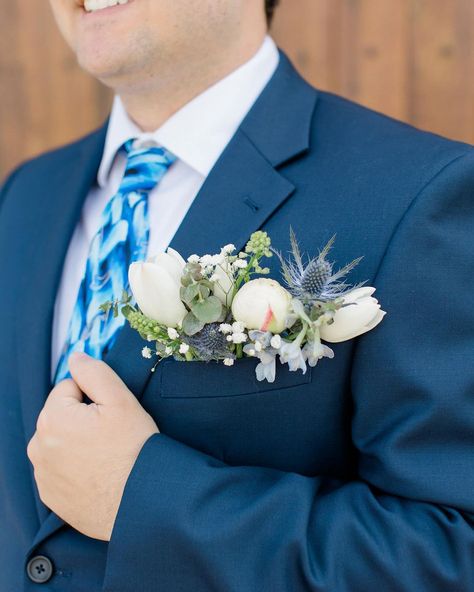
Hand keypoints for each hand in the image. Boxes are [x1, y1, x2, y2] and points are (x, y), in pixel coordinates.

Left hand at [27, 352, 158, 540]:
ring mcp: (43, 474)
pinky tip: (98, 473)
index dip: (95, 396)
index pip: (69, 388)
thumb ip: (94, 371)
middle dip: (83, 418)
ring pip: (60, 441)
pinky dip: (75, 467)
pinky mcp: (51, 495)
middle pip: (62, 415)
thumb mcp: (121, 400)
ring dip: (77, 442)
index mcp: (52, 418)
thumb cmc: (134, 449)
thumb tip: (75, 356)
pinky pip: (60, 468)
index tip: (112, 414)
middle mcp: (39, 446)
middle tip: (112, 435)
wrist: (141, 502)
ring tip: (106, 455)